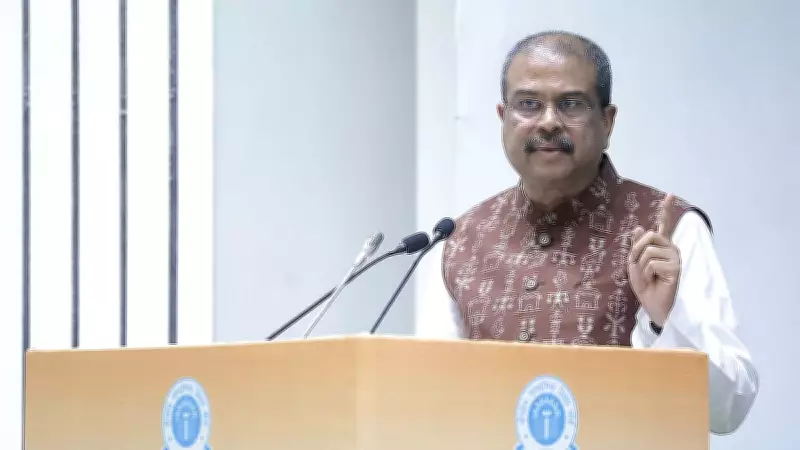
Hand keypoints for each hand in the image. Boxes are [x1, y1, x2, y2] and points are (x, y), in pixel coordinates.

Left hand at [628, 193, 680, 326]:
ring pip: (648, 251)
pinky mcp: (675, 268)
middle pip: (649, 235)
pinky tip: (655, 281)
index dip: (666, 210)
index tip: (670, 194)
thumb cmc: (645, 286)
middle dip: (636, 251)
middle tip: (638, 266)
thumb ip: (637, 246)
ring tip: (649, 277)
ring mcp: (675, 258)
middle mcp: (670, 248)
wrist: (653, 305)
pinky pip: (651, 263)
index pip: (664, 225)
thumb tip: (639, 227)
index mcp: (660, 246)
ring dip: (641, 266)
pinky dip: (647, 274)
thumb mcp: (635, 264)